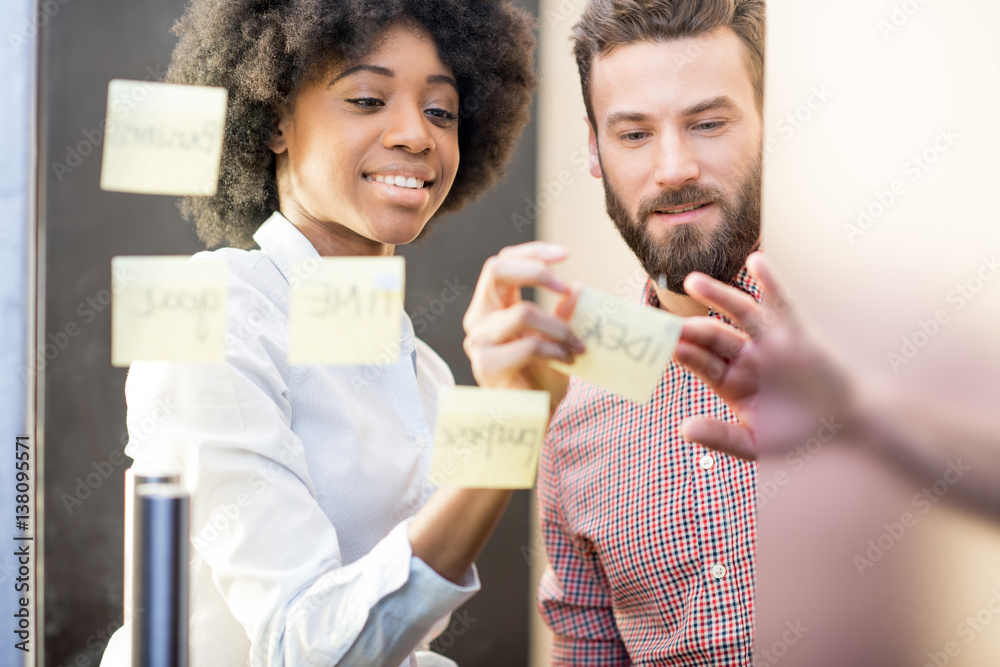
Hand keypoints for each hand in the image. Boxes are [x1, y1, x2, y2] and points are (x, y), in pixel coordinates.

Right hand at [463, 242, 583, 412]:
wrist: (533, 419)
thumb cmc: (541, 378)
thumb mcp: (556, 339)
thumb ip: (561, 314)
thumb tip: (577, 289)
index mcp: (491, 306)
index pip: (503, 262)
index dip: (532, 252)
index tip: (565, 254)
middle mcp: (478, 319)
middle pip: (497, 270)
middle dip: (536, 271)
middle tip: (565, 288)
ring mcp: (479, 341)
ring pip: (522, 313)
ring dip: (559, 326)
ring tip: (577, 344)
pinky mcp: (487, 365)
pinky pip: (529, 345)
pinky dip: (556, 349)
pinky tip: (569, 360)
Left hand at [673, 252, 852, 459]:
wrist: (844, 425)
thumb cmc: (797, 433)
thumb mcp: (755, 443)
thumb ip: (721, 436)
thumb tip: (683, 430)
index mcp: (730, 382)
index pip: (700, 363)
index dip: (681, 352)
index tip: (658, 344)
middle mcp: (745, 357)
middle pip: (712, 336)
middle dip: (691, 328)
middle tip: (666, 319)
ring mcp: (769, 342)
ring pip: (739, 313)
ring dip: (717, 296)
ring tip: (691, 282)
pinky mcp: (797, 332)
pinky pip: (782, 303)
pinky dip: (771, 281)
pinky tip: (756, 261)